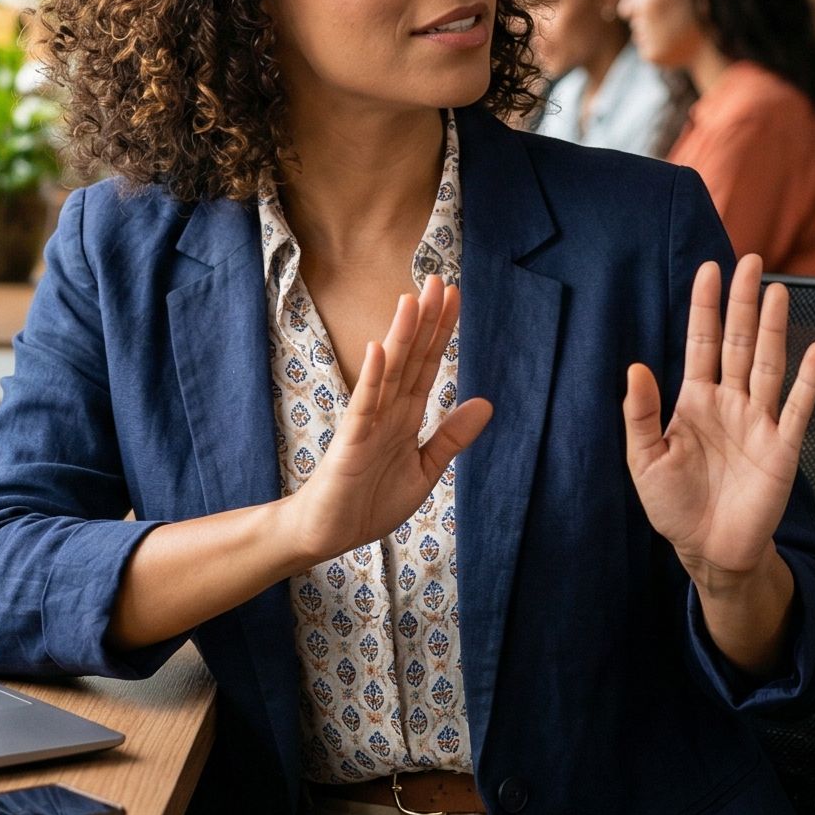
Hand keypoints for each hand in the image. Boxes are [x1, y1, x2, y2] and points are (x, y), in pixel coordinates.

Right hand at [276, 276, 492, 571]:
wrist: (328, 534)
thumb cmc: (369, 501)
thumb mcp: (424, 469)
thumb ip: (450, 436)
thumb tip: (486, 402)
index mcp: (405, 416)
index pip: (427, 365)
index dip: (442, 332)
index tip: (454, 296)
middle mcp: (387, 411)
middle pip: (410, 358)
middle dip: (425, 321)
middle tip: (439, 280)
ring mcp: (367, 423)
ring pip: (388, 372)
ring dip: (400, 337)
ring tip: (412, 301)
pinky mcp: (350, 443)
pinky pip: (363, 406)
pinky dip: (372, 377)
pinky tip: (379, 350)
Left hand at [624, 256, 814, 582]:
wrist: (708, 550)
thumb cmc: (674, 506)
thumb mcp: (644, 460)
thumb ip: (640, 414)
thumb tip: (635, 366)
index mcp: (695, 401)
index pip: (702, 343)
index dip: (705, 307)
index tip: (708, 269)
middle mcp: (730, 403)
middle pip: (739, 343)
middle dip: (744, 303)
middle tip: (751, 261)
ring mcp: (758, 423)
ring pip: (768, 365)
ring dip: (774, 329)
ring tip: (779, 290)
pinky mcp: (782, 449)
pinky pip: (797, 409)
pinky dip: (808, 381)